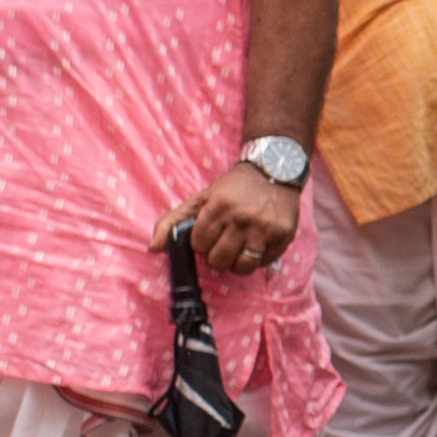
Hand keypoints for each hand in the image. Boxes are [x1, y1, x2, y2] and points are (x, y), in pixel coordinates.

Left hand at [174, 159, 305, 277]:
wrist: (274, 168)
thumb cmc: (233, 187)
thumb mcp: (201, 198)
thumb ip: (172, 222)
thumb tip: (153, 248)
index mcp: (218, 206)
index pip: (199, 246)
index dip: (201, 242)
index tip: (209, 233)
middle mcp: (242, 218)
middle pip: (219, 261)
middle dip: (217, 255)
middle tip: (224, 241)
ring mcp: (264, 228)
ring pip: (242, 267)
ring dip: (237, 261)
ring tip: (239, 247)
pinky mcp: (283, 235)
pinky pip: (264, 263)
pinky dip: (258, 259)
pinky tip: (257, 243)